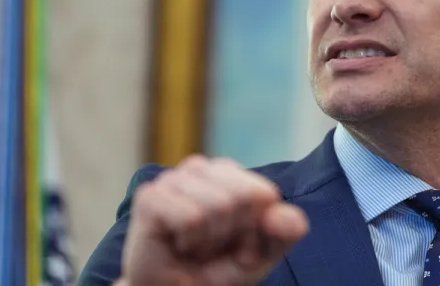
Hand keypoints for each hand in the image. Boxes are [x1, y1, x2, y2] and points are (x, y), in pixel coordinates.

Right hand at [121, 155, 308, 285]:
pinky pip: (192, 217)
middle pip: (243, 196)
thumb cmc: (217, 270)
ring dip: (210, 239)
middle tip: (212, 246)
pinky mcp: (150, 197)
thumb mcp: (262, 254)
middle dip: (233, 232)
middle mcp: (201, 168)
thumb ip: (283, 233)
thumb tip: (290, 217)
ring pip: (219, 206)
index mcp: (230, 173)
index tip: (237, 241)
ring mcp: (173, 179)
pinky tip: (178, 243)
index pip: (264, 193)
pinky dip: (191, 240)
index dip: (255, 228)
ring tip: (194, 245)